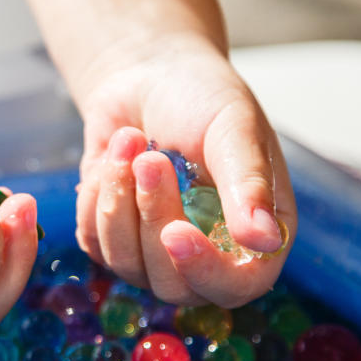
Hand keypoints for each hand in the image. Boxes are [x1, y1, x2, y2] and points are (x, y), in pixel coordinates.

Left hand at [74, 37, 295, 307]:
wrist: (148, 74)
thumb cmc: (202, 96)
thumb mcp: (234, 128)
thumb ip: (249, 184)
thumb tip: (265, 241)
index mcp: (253, 234)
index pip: (236, 285)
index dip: (205, 271)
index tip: (175, 231)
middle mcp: (208, 253)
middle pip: (173, 283)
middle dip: (152, 217)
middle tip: (150, 159)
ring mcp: (156, 254)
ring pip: (126, 265)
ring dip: (120, 200)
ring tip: (130, 142)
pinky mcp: (114, 240)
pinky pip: (94, 243)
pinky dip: (96, 198)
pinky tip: (111, 158)